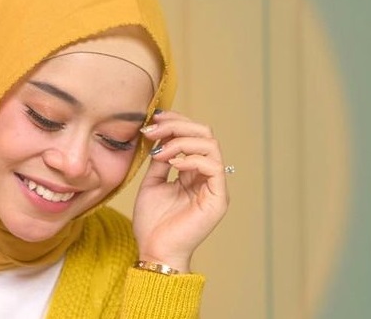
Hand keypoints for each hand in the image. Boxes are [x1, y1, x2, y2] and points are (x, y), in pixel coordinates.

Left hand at [132, 111, 229, 272]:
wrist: (154, 251)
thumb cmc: (153, 223)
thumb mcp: (152, 183)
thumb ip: (160, 160)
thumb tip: (160, 136)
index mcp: (194, 173)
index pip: (194, 136)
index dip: (175, 122)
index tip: (152, 120)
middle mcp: (207, 177)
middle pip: (205, 134)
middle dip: (178, 126)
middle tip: (154, 130)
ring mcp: (215, 187)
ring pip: (211, 145)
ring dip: (181, 141)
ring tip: (159, 151)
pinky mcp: (217, 199)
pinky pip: (213, 167)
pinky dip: (191, 158)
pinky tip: (172, 163)